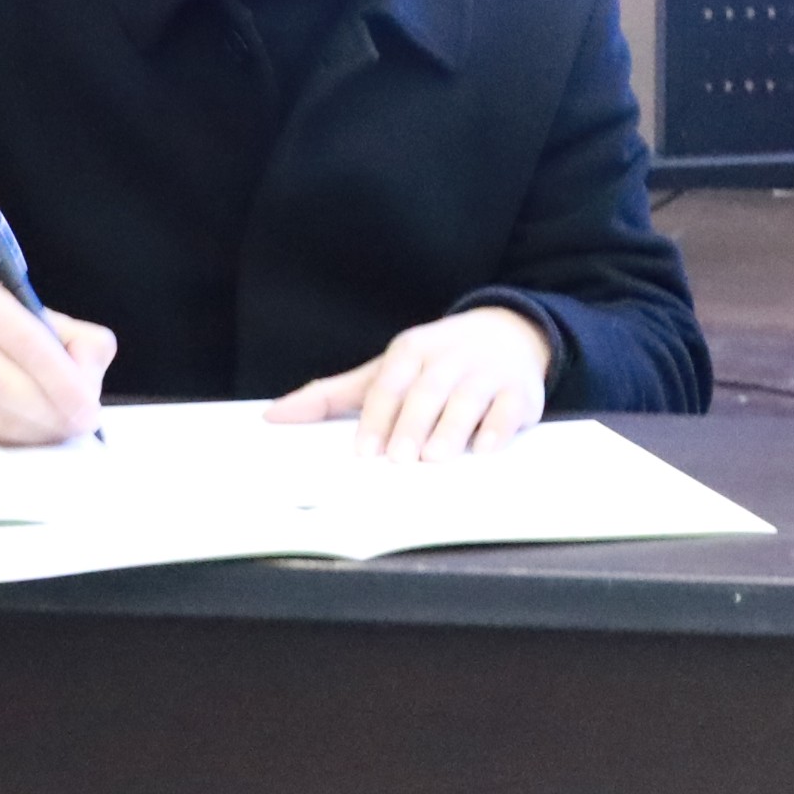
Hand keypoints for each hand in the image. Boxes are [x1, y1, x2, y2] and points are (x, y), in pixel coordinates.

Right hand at [0, 278, 112, 443]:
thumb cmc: (15, 336)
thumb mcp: (56, 325)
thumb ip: (86, 347)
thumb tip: (86, 390)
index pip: (27, 343)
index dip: (62, 381)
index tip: (88, 410)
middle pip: (8, 387)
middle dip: (53, 414)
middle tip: (80, 426)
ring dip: (37, 432)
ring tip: (60, 428)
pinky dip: (16, 441)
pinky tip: (32, 432)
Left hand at [272, 304, 554, 459]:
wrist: (508, 333)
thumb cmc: (434, 365)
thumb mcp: (385, 371)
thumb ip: (332, 396)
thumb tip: (273, 416)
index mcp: (411, 350)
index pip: (389, 385)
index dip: (376, 418)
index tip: (365, 453)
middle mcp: (449, 357)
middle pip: (427, 391)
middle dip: (413, 425)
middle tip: (400, 460)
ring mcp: (487, 372)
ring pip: (468, 399)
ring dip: (453, 429)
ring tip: (437, 458)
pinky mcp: (520, 390)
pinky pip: (509, 408)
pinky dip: (498, 428)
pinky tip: (485, 448)